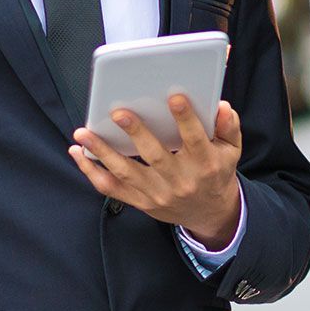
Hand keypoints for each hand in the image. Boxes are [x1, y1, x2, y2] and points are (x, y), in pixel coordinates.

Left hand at [71, 95, 243, 247]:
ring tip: (83, 133)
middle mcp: (180, 180)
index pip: (195, 139)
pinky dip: (92, 172)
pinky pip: (111, 188)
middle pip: (155, 156)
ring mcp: (157, 194)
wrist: (209, 213)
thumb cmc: (216, 172)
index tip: (174, 97)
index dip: (186, 119)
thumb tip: (223, 107)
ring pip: (126, 172)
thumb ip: (229, 127)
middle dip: (136, 133)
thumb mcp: (231, 150)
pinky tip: (78, 153)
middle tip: (118, 112)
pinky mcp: (141, 202)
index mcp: (205, 164)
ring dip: (102, 152)